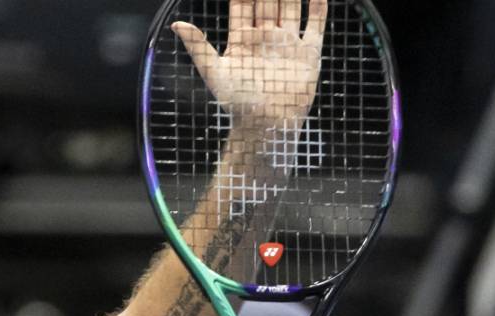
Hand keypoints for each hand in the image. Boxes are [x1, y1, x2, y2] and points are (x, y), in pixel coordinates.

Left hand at [171, 0, 326, 129]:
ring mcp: (287, 44)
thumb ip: (198, 46)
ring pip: (291, 7)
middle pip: (267, 2)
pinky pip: (315, 25)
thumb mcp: (213, 71)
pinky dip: (318, 8)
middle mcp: (265, 38)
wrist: (266, 124)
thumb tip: (176, 25)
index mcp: (242, 40)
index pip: (241, 6)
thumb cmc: (237, 102)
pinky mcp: (308, 53)